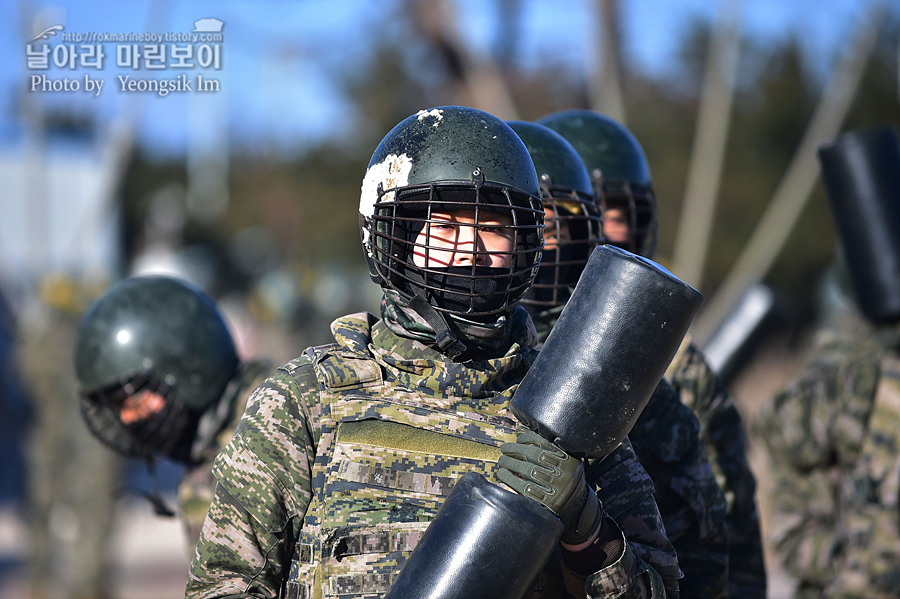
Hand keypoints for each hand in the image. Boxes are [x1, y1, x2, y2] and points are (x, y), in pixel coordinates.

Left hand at [497, 429, 602, 546]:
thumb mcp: (563, 460)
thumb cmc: (564, 477)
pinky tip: (502, 474)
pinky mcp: (545, 501)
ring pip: (527, 470)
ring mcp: (555, 487)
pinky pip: (523, 488)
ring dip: (510, 463)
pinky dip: (510, 479)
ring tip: (501, 460)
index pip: (545, 442)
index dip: (528, 438)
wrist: (575, 507)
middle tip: (504, 448)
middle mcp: (563, 472)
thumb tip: (520, 429)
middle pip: (534, 455)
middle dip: (515, 450)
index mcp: (569, 459)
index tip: (518, 438)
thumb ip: (546, 446)